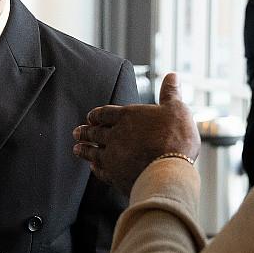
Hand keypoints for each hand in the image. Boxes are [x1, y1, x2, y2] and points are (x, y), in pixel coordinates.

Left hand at [73, 73, 199, 195]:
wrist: (169, 171)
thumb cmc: (175, 138)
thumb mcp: (176, 109)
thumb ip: (170, 93)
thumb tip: (172, 76)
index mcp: (128, 116)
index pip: (106, 112)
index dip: (97, 114)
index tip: (90, 117)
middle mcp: (116, 135)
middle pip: (95, 131)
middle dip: (85, 131)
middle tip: (76, 132)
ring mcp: (113, 157)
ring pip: (93, 151)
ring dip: (84, 149)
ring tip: (77, 149)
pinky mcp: (116, 176)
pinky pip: (100, 171)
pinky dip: (95, 168)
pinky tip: (93, 168)